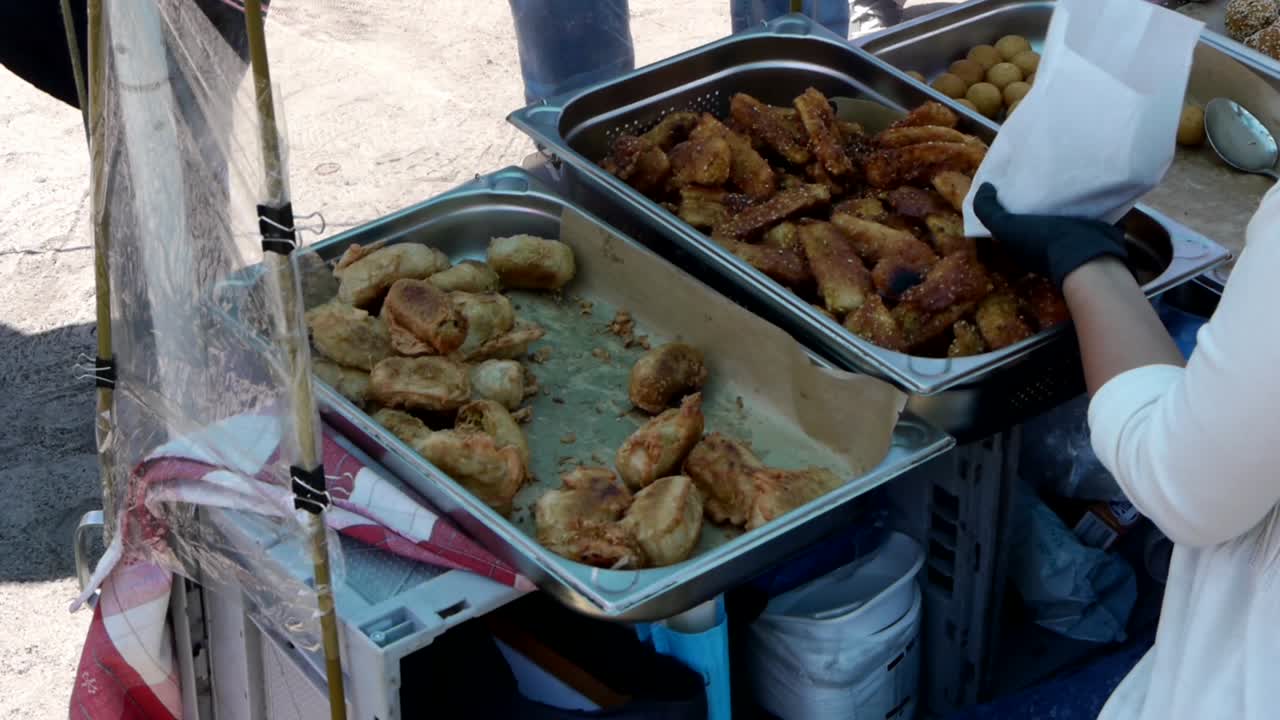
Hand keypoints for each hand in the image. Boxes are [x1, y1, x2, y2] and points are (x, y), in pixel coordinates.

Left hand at [972, 183, 1128, 288]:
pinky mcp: (1082, 229)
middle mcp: (1035, 243)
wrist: (1085, 252)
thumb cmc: (1041, 240)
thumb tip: (984, 187)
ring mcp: (1060, 238)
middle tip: (1025, 168)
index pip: (1002, 221)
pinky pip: (1071, 209)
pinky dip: (1068, 197)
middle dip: (1023, 196)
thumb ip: (988, 210)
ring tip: (1047, 169)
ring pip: (1049, 212)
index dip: (999, 201)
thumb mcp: (1004, 226)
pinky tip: (1068, 180)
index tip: (1002, 178)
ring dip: (1048, 195)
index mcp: (1016, 244)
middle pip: (1025, 216)